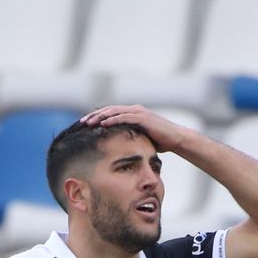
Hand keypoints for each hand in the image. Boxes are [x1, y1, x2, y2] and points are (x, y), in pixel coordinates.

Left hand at [77, 104, 193, 154]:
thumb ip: (130, 138)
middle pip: (109, 110)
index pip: (111, 113)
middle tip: (81, 122)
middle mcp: (134, 110)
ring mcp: (138, 112)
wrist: (176, 139)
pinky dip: (112, 119)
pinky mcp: (143, 117)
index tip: (85, 124)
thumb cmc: (160, 141)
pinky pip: (124, 116)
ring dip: (100, 116)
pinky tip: (103, 123)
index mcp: (132, 114)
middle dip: (94, 115)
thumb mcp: (141, 139)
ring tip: (88, 122)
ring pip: (114, 111)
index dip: (97, 117)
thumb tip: (119, 147)